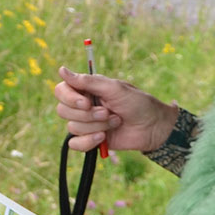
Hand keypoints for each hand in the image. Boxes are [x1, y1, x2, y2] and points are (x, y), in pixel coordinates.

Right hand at [53, 67, 177, 154]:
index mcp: (86, 89)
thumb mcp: (114, 88)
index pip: (61, 91)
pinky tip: (103, 138)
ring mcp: (86, 123)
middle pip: (63, 110)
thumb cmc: (137, 103)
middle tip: (108, 112)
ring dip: (96, 126)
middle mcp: (83, 105)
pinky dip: (88, 141)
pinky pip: (75, 144)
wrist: (153, 127)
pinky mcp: (90, 140)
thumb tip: (61, 70)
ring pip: (72, 127)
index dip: (69, 98)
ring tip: (115, 122)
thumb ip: (87, 81)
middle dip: (88, 115)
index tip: (87, 102)